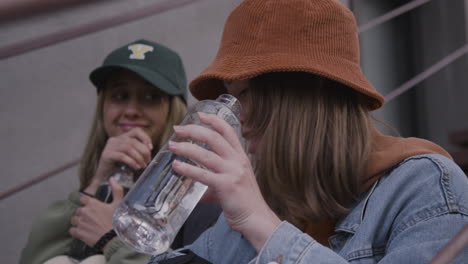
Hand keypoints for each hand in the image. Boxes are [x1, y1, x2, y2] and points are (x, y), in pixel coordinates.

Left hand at [70, 177, 123, 247]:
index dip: (87, 202)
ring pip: (74, 220)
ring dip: (79, 222)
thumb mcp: (119, 203)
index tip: (92, 206)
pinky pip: (72, 230)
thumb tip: (112, 178)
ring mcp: (80, 223)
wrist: (114, 239)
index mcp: (92, 203)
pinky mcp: (78, 233)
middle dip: (84, 213)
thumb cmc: (117, 220)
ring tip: (88, 225)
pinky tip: (83, 232)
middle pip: (78, 210)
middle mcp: (84, 212)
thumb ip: (116, 189)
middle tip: (93, 218)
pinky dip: (76, 231)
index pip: (83, 198)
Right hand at [86, 128, 152, 193]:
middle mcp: (115, 139)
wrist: (105, 176)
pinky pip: (122, 156)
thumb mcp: (130, 155)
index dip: (145, 138)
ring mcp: (110, 146)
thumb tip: (149, 151)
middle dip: (144, 152)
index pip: (136, 131)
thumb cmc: (119, 166)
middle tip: (147, 161)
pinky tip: (136, 167)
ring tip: (142, 165)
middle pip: (134, 141)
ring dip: (138, 157)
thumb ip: (137, 150)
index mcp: (122, 137)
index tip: (151, 148)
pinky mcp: (106, 155)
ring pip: (128, 148)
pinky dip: (131, 162)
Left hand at [168, 112, 280, 251]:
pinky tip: (177, 166)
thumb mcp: (231, 183)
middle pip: (214, 138)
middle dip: (193, 130)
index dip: (213, 120)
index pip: (228, 131)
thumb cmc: (243, 202)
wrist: (256, 219)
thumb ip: (212, 180)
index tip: (199, 114)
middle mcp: (237, 161)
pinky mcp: (226, 186)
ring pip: (206, 154)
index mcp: (240, 156)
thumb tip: (192, 183)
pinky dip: (188, 169)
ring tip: (172, 146)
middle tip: (177, 129)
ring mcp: (232, 172)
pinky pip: (203, 174)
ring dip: (186, 148)